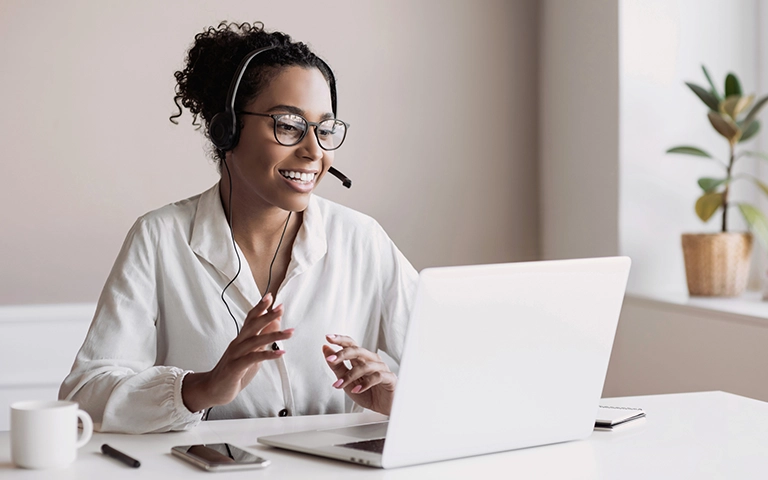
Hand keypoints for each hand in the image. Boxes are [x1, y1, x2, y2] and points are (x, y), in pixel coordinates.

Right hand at [182, 293, 293, 411]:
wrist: (213, 390)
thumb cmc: (233, 371)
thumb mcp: (251, 354)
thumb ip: (262, 339)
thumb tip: (276, 324)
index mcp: (241, 339)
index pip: (250, 319)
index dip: (260, 308)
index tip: (271, 297)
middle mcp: (237, 344)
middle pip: (252, 326)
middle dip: (267, 316)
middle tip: (280, 307)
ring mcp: (235, 355)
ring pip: (255, 341)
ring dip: (274, 335)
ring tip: (290, 332)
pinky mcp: (235, 368)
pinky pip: (253, 359)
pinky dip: (267, 355)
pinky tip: (280, 352)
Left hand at [322, 334, 396, 414]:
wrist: (383, 409)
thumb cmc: (368, 394)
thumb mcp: (347, 382)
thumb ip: (337, 366)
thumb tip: (326, 349)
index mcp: (361, 359)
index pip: (351, 344)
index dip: (340, 340)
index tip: (328, 337)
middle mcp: (371, 360)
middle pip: (357, 351)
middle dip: (342, 354)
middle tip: (331, 359)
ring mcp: (381, 368)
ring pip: (365, 365)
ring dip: (350, 375)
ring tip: (340, 384)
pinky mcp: (389, 378)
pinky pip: (377, 377)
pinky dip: (365, 384)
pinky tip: (356, 390)